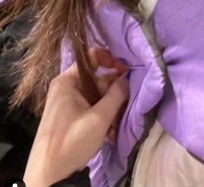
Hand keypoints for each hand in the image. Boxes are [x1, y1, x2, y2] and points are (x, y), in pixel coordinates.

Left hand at [24, 47, 128, 186]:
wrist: (47, 176)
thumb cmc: (70, 142)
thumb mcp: (99, 119)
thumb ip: (116, 95)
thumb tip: (127, 79)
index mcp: (68, 81)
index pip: (93, 56)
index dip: (112, 60)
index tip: (127, 72)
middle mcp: (68, 87)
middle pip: (99, 80)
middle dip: (114, 94)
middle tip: (124, 109)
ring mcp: (69, 102)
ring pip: (98, 96)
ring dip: (110, 109)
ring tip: (115, 126)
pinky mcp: (71, 116)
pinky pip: (93, 108)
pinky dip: (103, 117)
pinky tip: (109, 133)